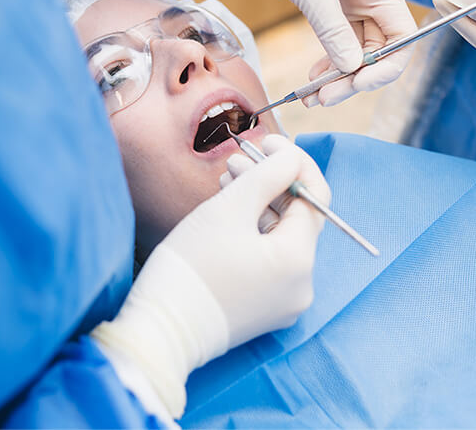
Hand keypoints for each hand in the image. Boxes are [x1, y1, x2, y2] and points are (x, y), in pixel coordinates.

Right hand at [91, 135, 326, 416]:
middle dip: (271, 182)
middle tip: (239, 158)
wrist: (160, 332)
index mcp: (299, 259)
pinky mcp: (264, 309)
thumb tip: (291, 158)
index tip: (267, 142)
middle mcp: (302, 284)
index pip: (315, 197)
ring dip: (259, 205)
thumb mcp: (230, 208)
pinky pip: (269, 260)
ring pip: (279, 237)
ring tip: (228, 179)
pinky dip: (253, 233)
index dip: (293, 163)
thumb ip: (267, 175)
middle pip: (296, 218)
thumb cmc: (191, 266)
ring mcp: (284, 301)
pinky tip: (229, 213)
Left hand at [196, 0, 416, 99]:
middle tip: (325, 99)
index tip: (358, 84)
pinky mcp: (337, 6)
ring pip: (359, 50)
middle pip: (381, 49)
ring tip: (314, 98)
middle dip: (356, 78)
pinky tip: (313, 79)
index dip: (387, 67)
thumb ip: (333, 29)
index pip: (402, 36)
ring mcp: (356, 1)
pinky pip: (341, 42)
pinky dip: (330, 62)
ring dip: (341, 76)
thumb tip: (352, 67)